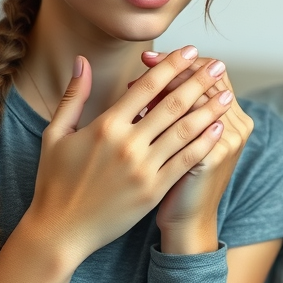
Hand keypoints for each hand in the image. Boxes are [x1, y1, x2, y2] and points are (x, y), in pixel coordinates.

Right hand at [23, 46, 233, 262]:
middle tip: (218, 65)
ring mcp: (143, 169)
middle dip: (199, 81)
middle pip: (172, 105)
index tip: (189, 51)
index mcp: (105, 126)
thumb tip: (82, 60)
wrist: (60, 230)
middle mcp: (127, 145)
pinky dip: (204, 143)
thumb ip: (74, 95)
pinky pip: (185, 161)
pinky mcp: (153, 191)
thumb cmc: (54, 181)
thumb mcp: (56, 134)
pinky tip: (218, 129)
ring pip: (184, 132)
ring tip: (228, 94)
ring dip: (210, 110)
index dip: (171, 66)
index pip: (147, 87)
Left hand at [139, 51, 253, 252]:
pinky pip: (187, 125)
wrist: (187, 221)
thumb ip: (178, 106)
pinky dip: (162, 114)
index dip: (180, 62)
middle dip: (172, 67)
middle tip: (143, 60)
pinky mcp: (211, 158)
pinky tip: (138, 110)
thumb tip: (149, 74)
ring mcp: (227, 141)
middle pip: (206, 80)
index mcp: (233, 115)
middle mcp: (237, 124)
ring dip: (165, 87)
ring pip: (196, 99)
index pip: (211, 73)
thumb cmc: (179, 177)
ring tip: (136, 84)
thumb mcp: (186, 138)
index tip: (148, 57)